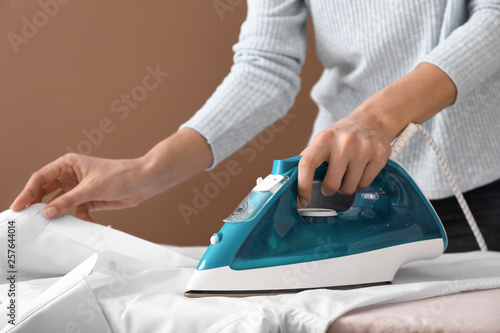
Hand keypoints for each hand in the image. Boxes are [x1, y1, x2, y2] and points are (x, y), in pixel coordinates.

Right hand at [10, 128, 212, 220]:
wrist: (144, 182)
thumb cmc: (121, 175)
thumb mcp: (91, 188)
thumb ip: (68, 201)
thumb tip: (47, 212)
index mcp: (69, 164)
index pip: (41, 178)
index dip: (28, 192)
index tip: (18, 207)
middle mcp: (72, 175)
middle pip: (47, 191)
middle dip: (39, 205)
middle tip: (28, 219)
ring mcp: (80, 188)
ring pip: (61, 203)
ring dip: (59, 214)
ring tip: (51, 225)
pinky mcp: (90, 200)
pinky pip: (76, 211)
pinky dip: (78, 219)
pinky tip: (83, 224)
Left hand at [297, 63, 456, 206]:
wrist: (371, 121)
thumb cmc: (342, 137)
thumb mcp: (322, 142)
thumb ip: (308, 159)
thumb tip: (290, 180)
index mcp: (324, 139)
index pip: (307, 164)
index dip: (303, 185)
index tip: (304, 199)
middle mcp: (344, 142)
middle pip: (331, 183)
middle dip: (329, 189)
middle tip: (331, 184)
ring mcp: (364, 148)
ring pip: (349, 188)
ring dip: (345, 187)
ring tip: (347, 174)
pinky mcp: (380, 155)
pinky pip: (364, 184)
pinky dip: (360, 184)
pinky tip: (359, 171)